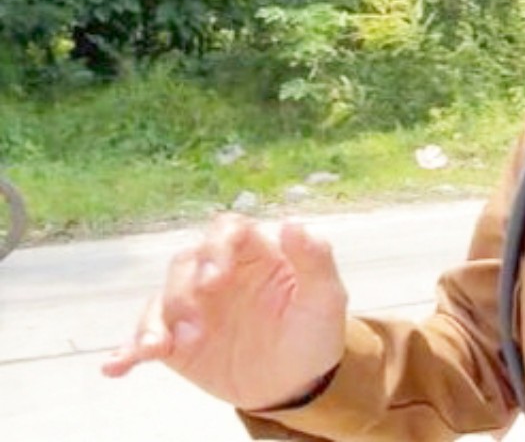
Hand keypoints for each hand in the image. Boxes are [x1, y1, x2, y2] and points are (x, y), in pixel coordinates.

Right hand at [102, 214, 348, 411]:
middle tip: (199, 319)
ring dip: (159, 321)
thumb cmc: (314, 331)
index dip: (219, 245)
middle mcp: (219, 273)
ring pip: (163, 298)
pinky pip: (145, 340)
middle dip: (187, 287)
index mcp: (256, 254)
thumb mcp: (326, 298)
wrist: (297, 382)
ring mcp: (195, 307)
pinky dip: (127, 351)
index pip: (228, 230)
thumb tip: (291, 223)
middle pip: (187, 262)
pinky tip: (116, 367)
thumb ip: (315, 260)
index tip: (219, 276)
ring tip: (161, 347)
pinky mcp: (177, 343)